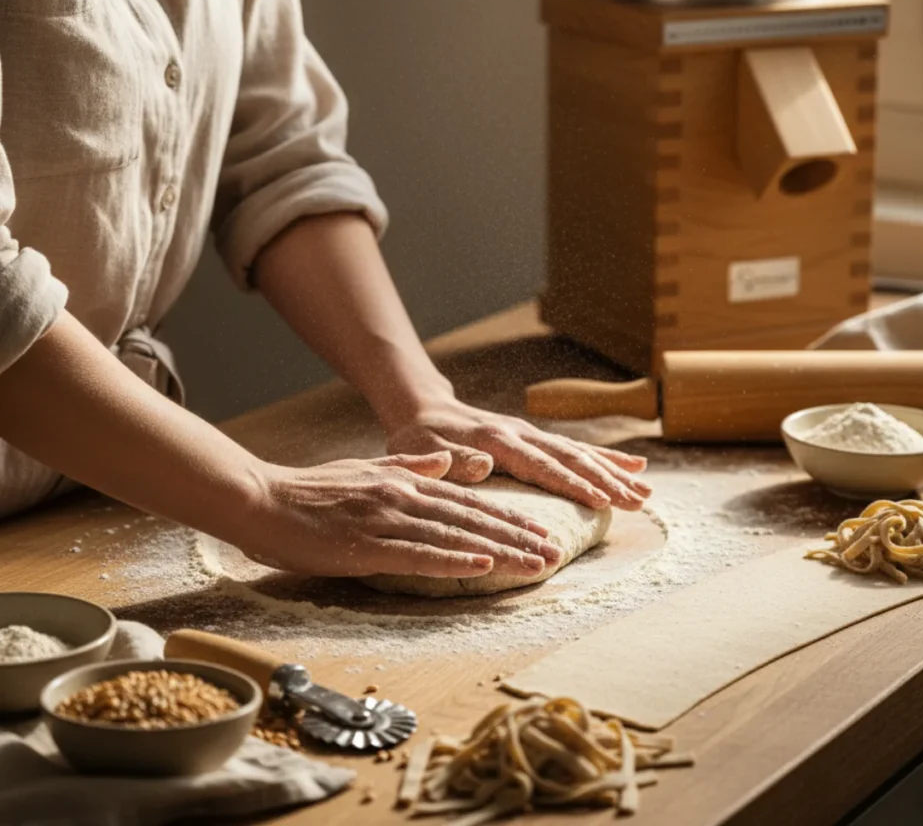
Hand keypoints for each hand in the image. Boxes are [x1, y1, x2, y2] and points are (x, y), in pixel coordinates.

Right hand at [242, 451, 562, 578]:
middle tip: (554, 552)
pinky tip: (482, 566)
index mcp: (405, 480)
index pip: (469, 501)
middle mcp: (403, 494)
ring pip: (455, 535)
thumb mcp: (366, 469)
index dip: (508, 517)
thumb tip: (445, 463)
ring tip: (535, 563)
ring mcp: (385, 518)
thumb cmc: (311, 491)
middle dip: (517, 536)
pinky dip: (453, 560)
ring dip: (499, 550)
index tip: (540, 531)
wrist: (262, 498)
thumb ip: (407, 465)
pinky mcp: (365, 544)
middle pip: (472, 518)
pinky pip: (418, 554)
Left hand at [384, 395, 649, 510]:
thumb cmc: (419, 437)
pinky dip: (605, 457)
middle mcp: (520, 433)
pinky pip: (576, 448)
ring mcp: (531, 433)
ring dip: (613, 471)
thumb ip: (451, 459)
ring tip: (646, 491)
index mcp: (496, 439)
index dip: (572, 483)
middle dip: (607, 480)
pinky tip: (634, 467)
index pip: (541, 465)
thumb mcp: (422, 451)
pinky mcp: (536, 438)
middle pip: (570, 458)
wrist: (424, 409)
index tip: (601, 500)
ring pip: (579, 453)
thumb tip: (483, 465)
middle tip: (638, 501)